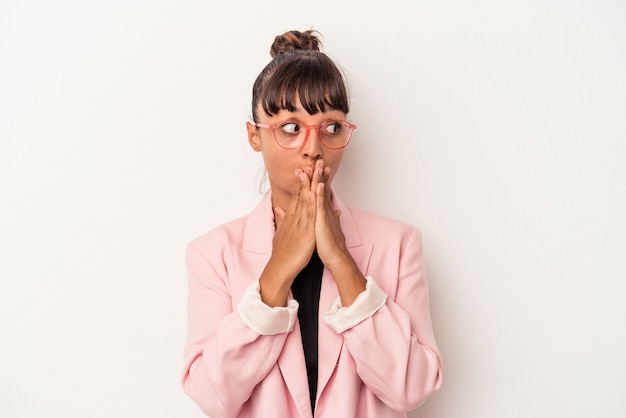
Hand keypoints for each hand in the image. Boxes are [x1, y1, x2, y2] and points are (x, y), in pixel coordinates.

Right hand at [259, 168, 315, 305]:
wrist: (279, 268)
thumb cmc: (281, 253)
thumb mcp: (280, 233)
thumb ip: (281, 219)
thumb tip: (279, 209)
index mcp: (290, 218)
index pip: (296, 197)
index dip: (300, 182)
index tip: (303, 169)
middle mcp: (294, 218)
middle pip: (301, 194)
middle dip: (306, 178)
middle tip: (311, 162)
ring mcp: (299, 224)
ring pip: (306, 200)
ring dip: (310, 184)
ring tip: (314, 170)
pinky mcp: (305, 232)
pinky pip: (310, 215)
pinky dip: (312, 202)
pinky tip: (314, 191)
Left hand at [310, 160, 347, 268]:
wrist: (336, 258)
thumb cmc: (330, 246)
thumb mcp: (329, 229)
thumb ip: (332, 219)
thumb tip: (336, 212)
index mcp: (325, 213)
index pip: (322, 193)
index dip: (320, 180)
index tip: (317, 168)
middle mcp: (326, 211)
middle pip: (323, 190)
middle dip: (321, 175)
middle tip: (320, 160)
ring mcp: (325, 216)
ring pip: (322, 195)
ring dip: (320, 180)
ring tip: (319, 167)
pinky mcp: (323, 222)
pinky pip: (321, 207)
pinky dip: (319, 196)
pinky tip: (319, 186)